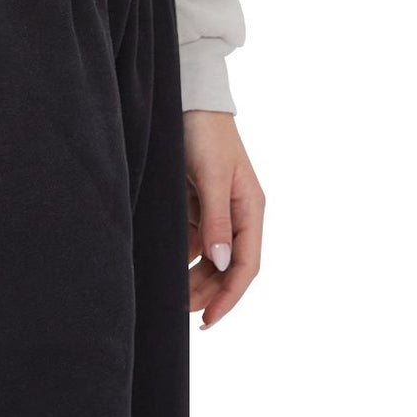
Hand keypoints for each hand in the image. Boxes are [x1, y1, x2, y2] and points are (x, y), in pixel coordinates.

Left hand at [184, 109, 263, 327]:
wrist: (188, 98)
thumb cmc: (206, 132)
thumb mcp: (213, 175)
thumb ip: (217, 219)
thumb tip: (223, 264)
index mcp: (250, 209)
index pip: (246, 264)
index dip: (230, 295)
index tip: (209, 319)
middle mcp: (237, 213)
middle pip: (227, 266)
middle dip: (208, 290)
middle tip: (182, 311)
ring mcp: (216, 208)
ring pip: (208, 255)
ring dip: (194, 276)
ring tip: (172, 294)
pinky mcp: (197, 201)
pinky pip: (192, 237)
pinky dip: (182, 254)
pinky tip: (166, 264)